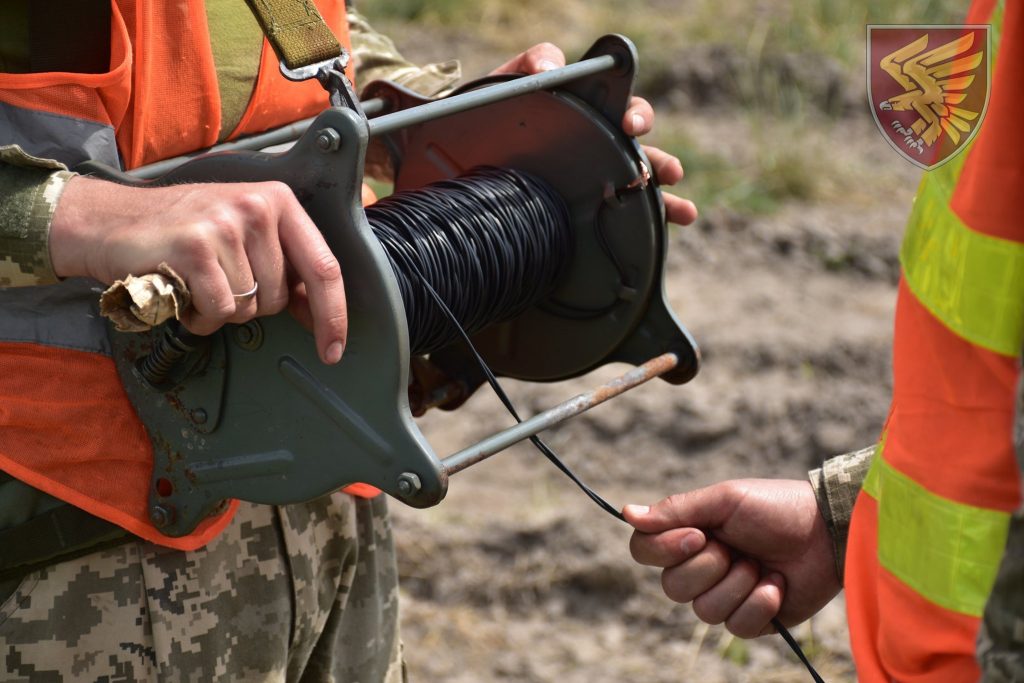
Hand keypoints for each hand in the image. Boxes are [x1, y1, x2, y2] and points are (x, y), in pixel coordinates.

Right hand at [49, 176, 346, 363]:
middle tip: (217, 280)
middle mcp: (257, 206)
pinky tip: (183, 293)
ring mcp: (225, 225)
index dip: (333, 316)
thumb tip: (317, 312)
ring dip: (221, 311)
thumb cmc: (180, 232)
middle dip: (251, 305)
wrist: (108, 221)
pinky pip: (219, 311)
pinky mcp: (195, 247)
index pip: (324, 266)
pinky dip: (200, 316)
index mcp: (278, 200)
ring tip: (196, 282)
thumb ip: (283, 266)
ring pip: (249, 307)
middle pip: (280, 296)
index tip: (334, 350)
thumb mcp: (241, 234)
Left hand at [491, 43, 697, 225]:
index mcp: (582, 115)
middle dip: (658, 160)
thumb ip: (529, 67)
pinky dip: (644, 229)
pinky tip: (663, 236)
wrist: (454, 168)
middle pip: (636, 154)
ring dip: (665, 200)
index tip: (632, 125)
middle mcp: (591, 149)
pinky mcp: (579, 216)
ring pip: (634, 191)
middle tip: (668, 171)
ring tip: (683, 212)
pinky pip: (615, 222)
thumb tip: (553, 67)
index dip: (633, 114)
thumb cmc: (482, 122)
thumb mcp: (502, 87)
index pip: (619, 109)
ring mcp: (587, 183)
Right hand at [624, 479, 840, 637]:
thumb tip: (626, 513)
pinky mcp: (753, 619)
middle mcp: (700, 567)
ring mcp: (726, 594)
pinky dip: (759, 603)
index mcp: (688, 535)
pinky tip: (777, 583)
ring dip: (738, 584)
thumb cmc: (775, 507)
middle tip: (736, 548)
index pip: (644, 551)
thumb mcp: (724, 500)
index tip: (698, 535)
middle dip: (708, 568)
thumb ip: (676, 510)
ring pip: (704, 610)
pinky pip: (736, 626)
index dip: (664, 550)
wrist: (827, 531)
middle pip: (672, 587)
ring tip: (762, 565)